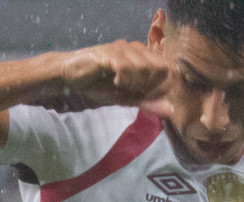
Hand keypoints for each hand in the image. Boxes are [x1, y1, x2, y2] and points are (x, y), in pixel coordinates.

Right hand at [58, 41, 174, 110]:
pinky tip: (115, 83)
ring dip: (136, 84)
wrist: (72, 76)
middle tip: (134, 93)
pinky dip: (124, 80)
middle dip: (150, 87)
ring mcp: (124, 48)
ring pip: (145, 67)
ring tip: (123, 88)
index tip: (147, 97)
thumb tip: (170, 111)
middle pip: (160, 68)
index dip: (163, 87)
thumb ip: (148, 102)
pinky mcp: (110, 52)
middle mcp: (137, 48)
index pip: (169, 68)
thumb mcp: (127, 98)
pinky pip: (126, 67)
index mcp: (145, 56)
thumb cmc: (99, 84)